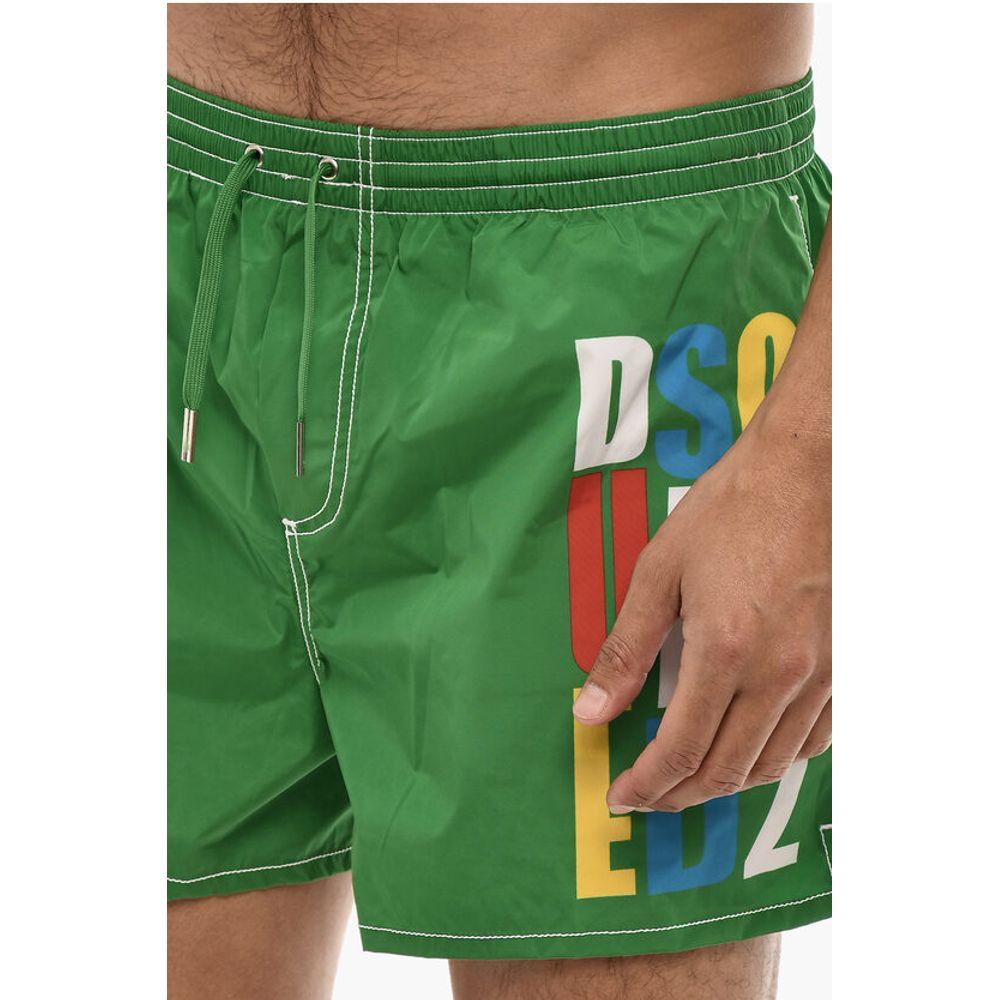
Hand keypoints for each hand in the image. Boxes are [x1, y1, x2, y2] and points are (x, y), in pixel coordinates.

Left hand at [571, 419, 831, 813]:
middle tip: (647, 799)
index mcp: (724, 651)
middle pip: (727, 770)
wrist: (811, 471)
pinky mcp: (846, 664)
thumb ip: (626, 647)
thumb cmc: (732, 510)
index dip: (647, 785)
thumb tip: (590, 710)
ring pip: (773, 763)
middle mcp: (779, 675)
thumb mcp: (661, 570)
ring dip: (725, 784)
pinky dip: (776, 758)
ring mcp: (821, 674)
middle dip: (679, 796)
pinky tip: (752, 750)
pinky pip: (815, 739)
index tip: (621, 797)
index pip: (681, 751)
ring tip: (689, 783)